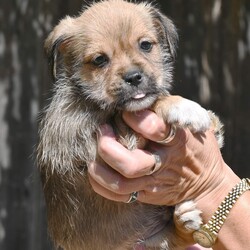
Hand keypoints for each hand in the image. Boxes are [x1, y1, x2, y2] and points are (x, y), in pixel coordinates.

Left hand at [88, 110, 238, 205]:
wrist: (207, 182)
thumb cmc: (197, 145)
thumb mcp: (193, 121)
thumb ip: (169, 108)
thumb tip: (140, 98)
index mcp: (177, 139)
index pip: (153, 128)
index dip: (135, 118)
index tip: (125, 111)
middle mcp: (164, 162)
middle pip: (131, 163)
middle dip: (108, 147)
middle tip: (101, 131)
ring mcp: (154, 182)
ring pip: (121, 183)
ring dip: (99, 169)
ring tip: (93, 154)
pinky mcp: (147, 195)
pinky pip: (119, 196)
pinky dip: (101, 185)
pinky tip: (95, 171)